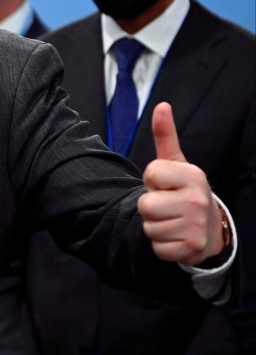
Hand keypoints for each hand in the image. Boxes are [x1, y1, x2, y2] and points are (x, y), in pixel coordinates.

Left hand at [138, 102, 223, 265]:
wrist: (209, 227)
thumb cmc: (184, 191)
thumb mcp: (176, 163)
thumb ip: (165, 136)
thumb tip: (161, 106)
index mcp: (193, 175)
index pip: (150, 174)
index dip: (152, 180)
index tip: (165, 184)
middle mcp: (198, 200)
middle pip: (145, 205)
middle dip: (150, 207)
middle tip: (166, 206)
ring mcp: (197, 226)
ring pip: (149, 228)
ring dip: (155, 226)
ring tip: (171, 220)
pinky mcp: (191, 248)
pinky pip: (157, 247)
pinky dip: (161, 245)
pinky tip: (175, 236)